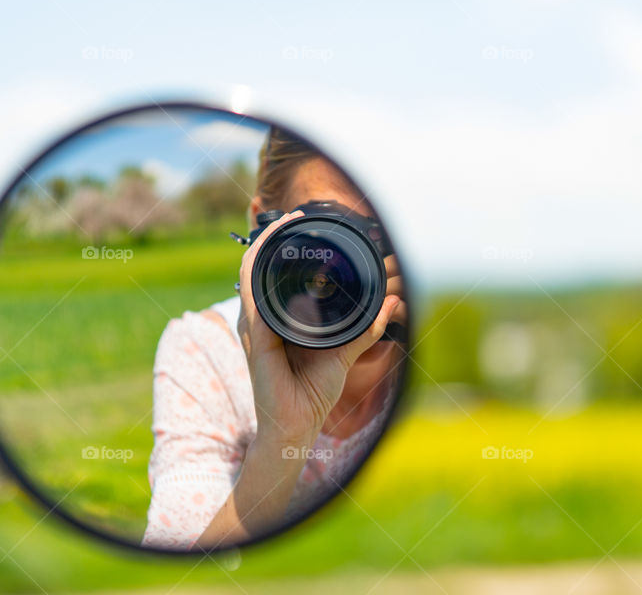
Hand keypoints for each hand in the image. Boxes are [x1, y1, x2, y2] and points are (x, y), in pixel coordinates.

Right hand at [237, 211, 402, 445]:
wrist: (296, 427)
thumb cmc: (312, 393)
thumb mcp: (345, 352)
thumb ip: (365, 328)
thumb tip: (391, 304)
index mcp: (277, 320)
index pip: (272, 274)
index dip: (281, 245)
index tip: (301, 222)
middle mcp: (261, 319)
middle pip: (258, 266)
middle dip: (272, 236)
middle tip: (294, 214)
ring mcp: (254, 327)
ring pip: (251, 273)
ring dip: (265, 245)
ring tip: (283, 224)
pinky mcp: (255, 337)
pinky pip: (253, 297)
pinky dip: (260, 271)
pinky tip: (271, 253)